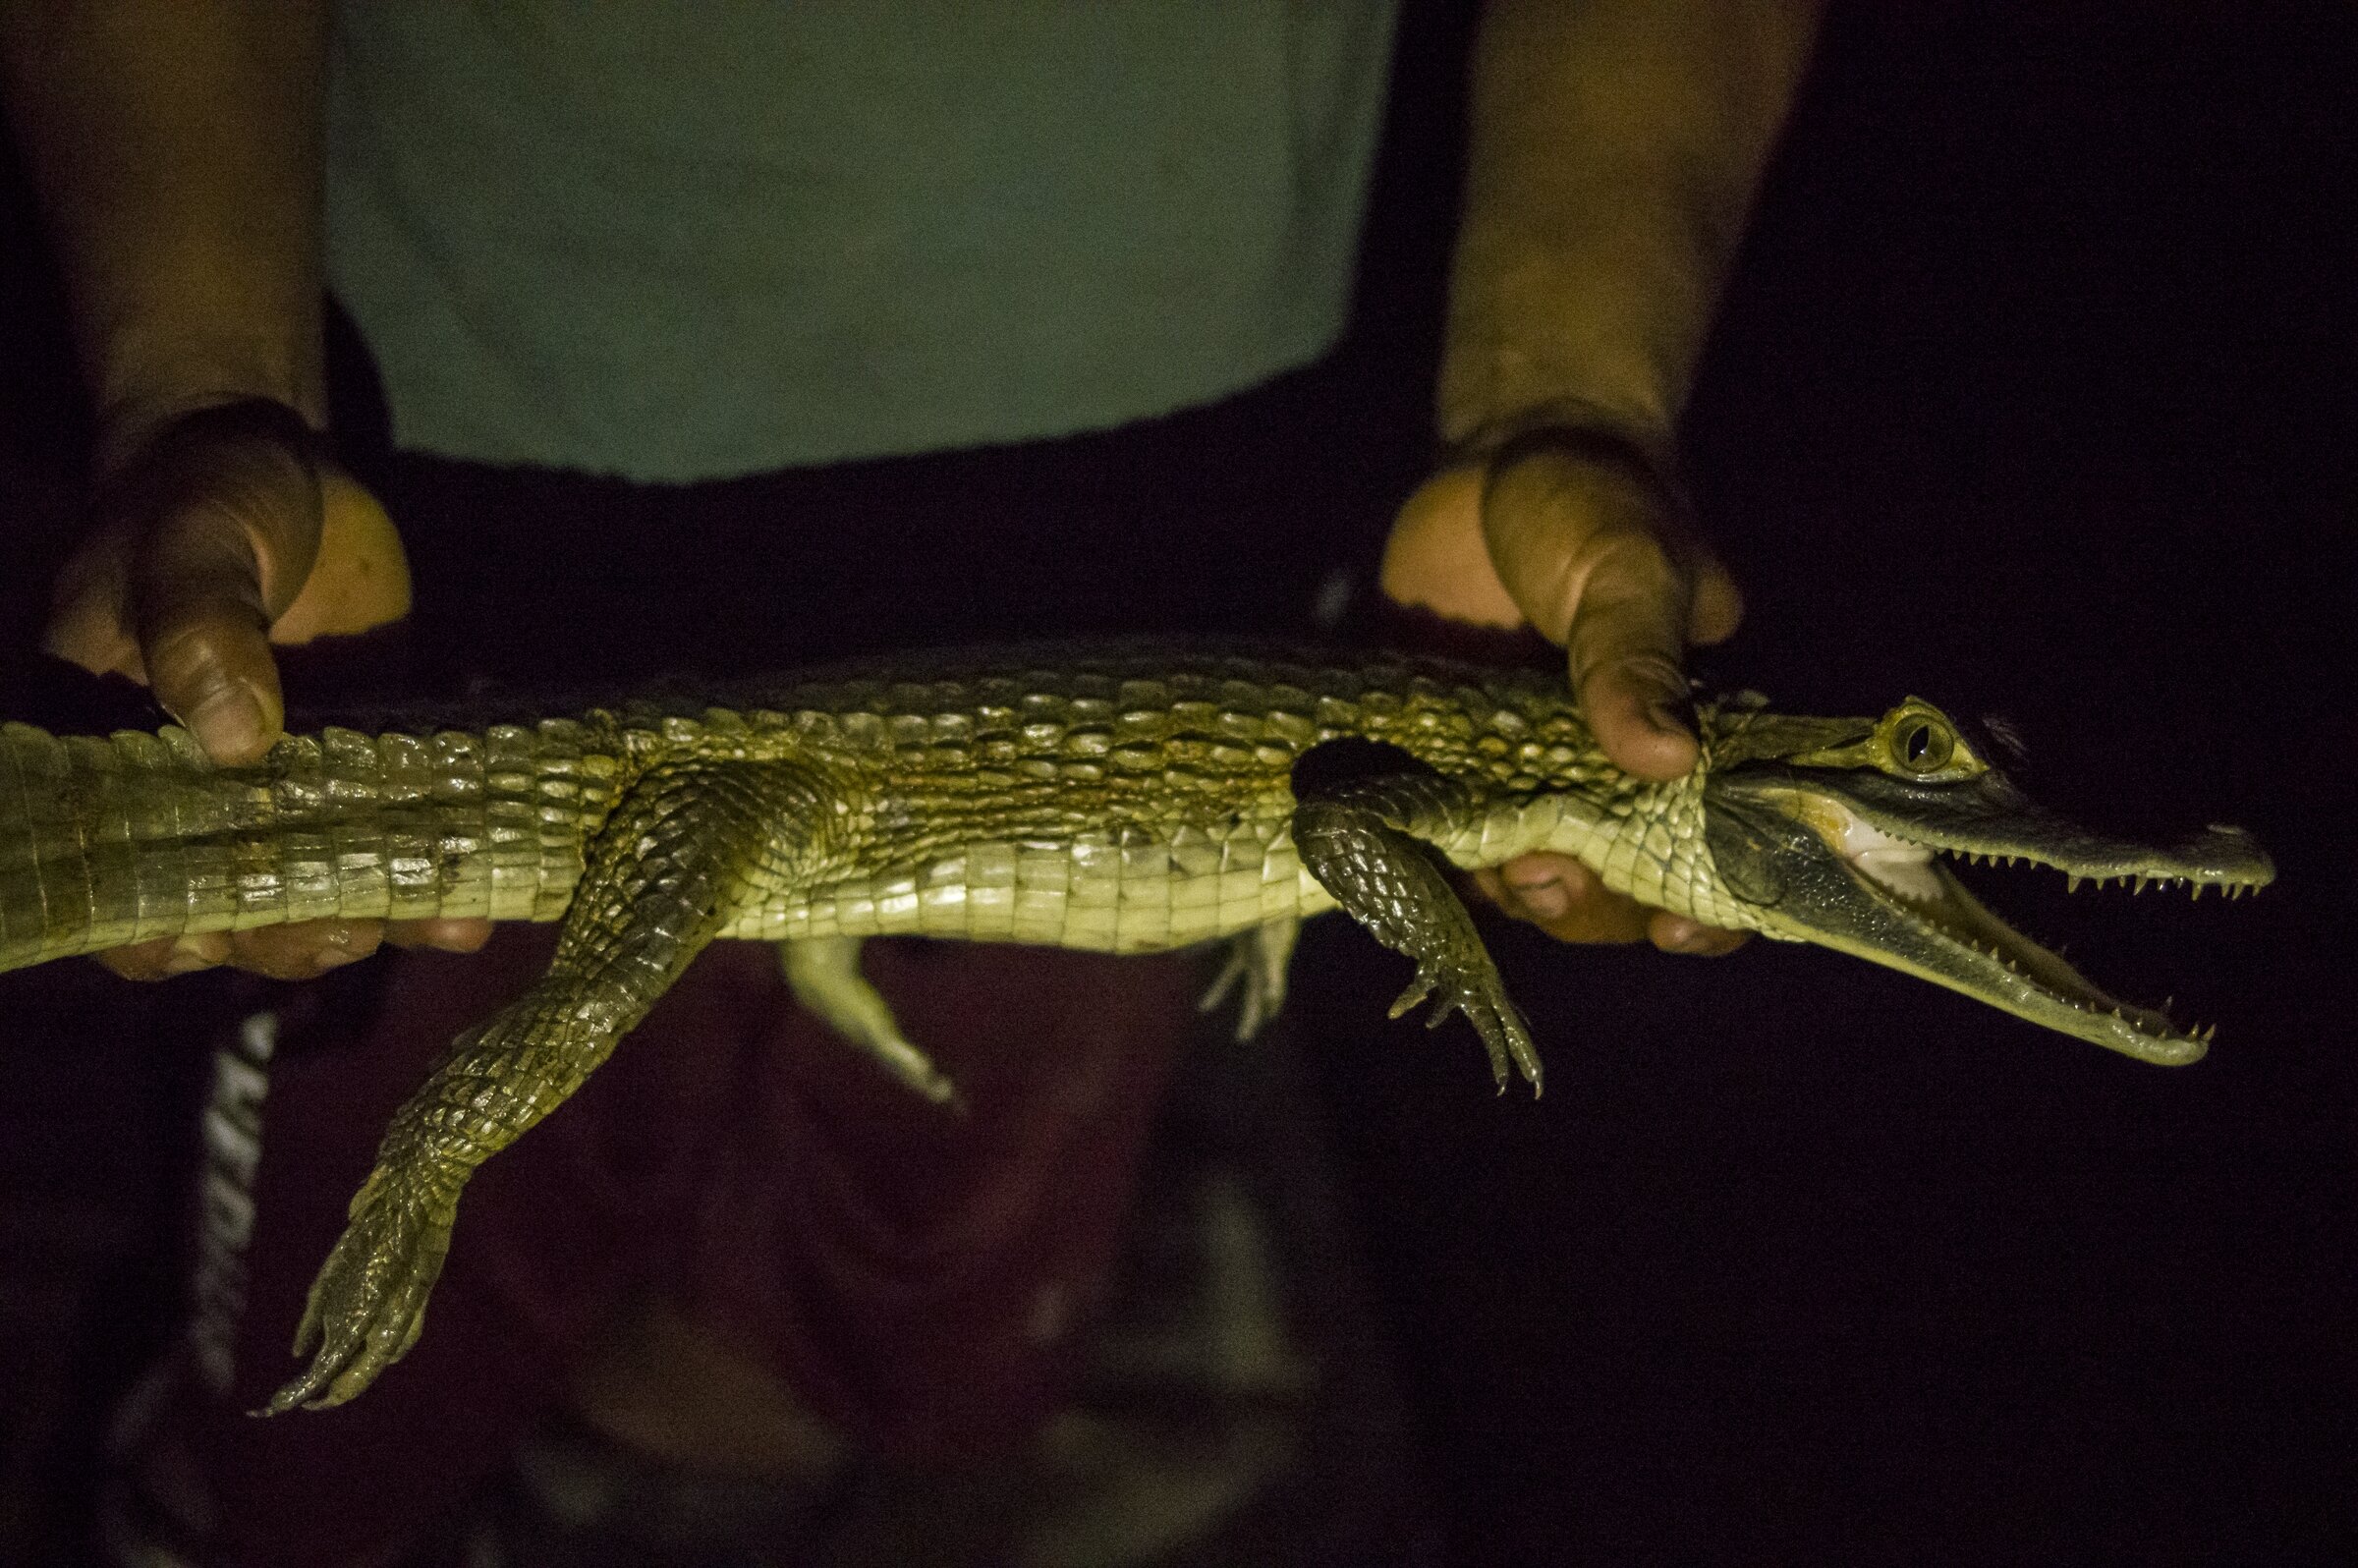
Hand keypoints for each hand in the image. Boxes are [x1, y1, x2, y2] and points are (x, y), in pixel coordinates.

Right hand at [45, 398, 491, 978]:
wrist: (278, 465)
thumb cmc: (200, 498)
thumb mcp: (192, 546)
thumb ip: (197, 630)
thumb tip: (236, 736)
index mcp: (111, 762)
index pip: (119, 883)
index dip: (161, 926)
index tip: (218, 935)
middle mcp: (194, 799)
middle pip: (233, 910)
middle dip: (292, 933)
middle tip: (352, 929)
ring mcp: (287, 794)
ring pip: (325, 893)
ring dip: (382, 917)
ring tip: (448, 922)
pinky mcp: (368, 772)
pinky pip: (398, 842)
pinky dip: (439, 875)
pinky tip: (488, 896)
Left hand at [1380, 435, 1746, 955]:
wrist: (1494, 458)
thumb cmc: (1595, 503)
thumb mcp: (1628, 570)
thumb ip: (1636, 661)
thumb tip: (1667, 761)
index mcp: (1687, 742)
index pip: (1713, 853)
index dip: (1704, 906)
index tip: (1678, 926)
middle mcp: (1609, 778)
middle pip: (1611, 891)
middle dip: (1587, 905)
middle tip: (1549, 878)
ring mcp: (1522, 777)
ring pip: (1523, 879)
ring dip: (1506, 889)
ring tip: (1491, 862)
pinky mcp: (1443, 763)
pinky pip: (1440, 839)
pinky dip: (1427, 856)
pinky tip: (1413, 851)